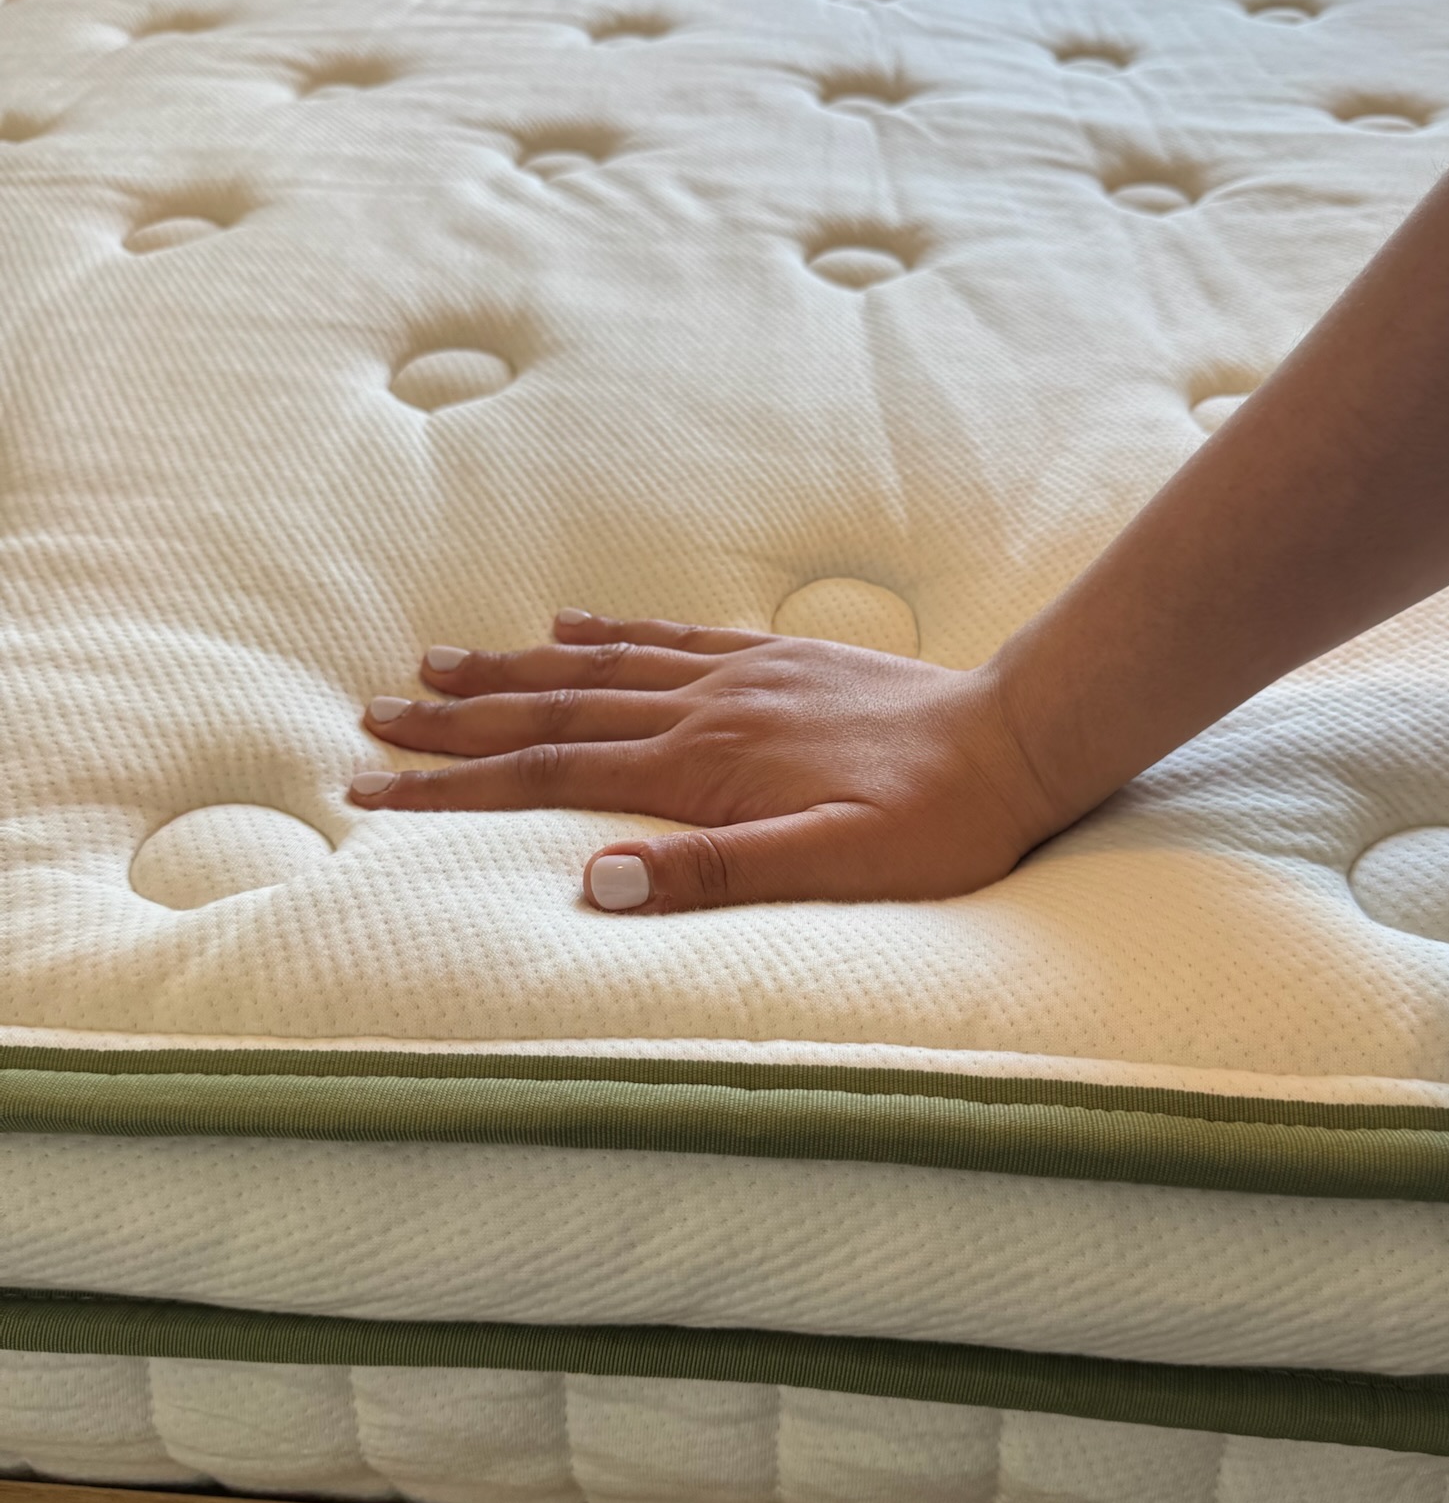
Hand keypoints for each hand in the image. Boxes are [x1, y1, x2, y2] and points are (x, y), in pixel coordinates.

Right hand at [349, 610, 1062, 912]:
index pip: (552, 775)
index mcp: (703, 766)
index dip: (457, 783)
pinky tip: (572, 620)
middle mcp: (704, 708)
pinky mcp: (775, 658)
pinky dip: (608, 629)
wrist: (1020, 738)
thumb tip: (595, 882)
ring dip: (512, 665)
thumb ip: (717, 875)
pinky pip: (670, 634)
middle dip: (457, 718)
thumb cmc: (936, 822)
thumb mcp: (835, 867)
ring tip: (437, 659)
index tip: (378, 785)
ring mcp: (738, 675)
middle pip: (554, 709)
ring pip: (598, 665)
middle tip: (373, 713)